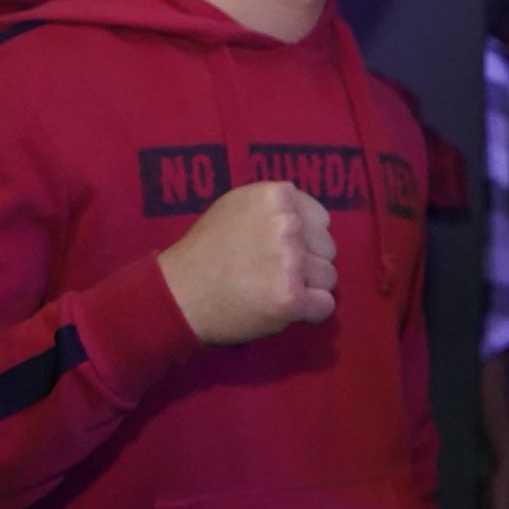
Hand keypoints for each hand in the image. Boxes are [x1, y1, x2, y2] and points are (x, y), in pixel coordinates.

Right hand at [155, 181, 336, 344]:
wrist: (179, 295)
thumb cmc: (207, 250)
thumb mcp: (238, 206)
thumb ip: (275, 207)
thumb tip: (310, 220)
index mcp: (276, 196)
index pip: (321, 219)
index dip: (305, 238)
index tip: (280, 249)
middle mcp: (287, 224)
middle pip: (327, 247)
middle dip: (308, 262)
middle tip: (273, 272)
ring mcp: (289, 261)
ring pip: (329, 277)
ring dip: (308, 288)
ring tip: (273, 289)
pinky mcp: (290, 298)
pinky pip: (325, 305)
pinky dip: (310, 312)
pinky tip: (284, 309)